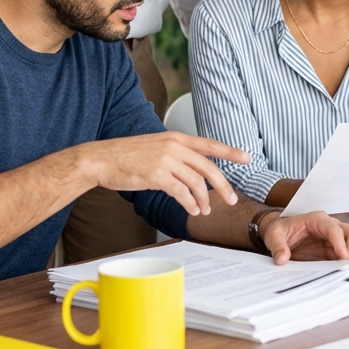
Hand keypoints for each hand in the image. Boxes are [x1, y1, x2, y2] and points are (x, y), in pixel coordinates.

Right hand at [84, 131, 249, 216]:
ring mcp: (165, 160)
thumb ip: (175, 154)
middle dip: (223, 186)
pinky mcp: (156, 176)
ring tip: (205, 210)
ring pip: (196, 183)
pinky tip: (192, 209)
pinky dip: (189, 203)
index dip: (230, 152)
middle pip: (208, 167)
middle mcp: (173, 146)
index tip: (247, 157)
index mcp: (176, 138)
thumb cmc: (125, 155)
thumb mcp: (155, 146)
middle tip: (232, 199)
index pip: (210, 144)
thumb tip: (192, 170)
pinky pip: (181, 193)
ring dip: (204, 199)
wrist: (101, 159)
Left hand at [259, 210, 348, 264]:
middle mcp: (331, 227)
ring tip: (344, 272)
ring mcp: (335, 240)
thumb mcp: (273, 235)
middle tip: (346, 266)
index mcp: (317, 220)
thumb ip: (277, 246)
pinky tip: (341, 274)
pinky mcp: (335, 252)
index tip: (343, 256)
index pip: (334, 229)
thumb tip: (282, 259)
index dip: (340, 242)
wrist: (282, 233)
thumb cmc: (281, 230)